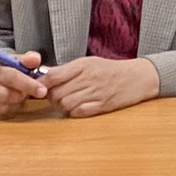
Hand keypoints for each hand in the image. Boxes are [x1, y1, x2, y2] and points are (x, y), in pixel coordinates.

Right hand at [0, 50, 46, 119]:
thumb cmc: (8, 72)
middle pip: (5, 94)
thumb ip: (28, 59)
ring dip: (16, 104)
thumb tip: (35, 59)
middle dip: (22, 95)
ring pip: (3, 107)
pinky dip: (9, 111)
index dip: (27, 84)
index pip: (10, 76)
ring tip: (19, 97)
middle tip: (29, 94)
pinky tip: (11, 104)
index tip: (42, 90)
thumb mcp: (18, 62)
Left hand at [42, 56, 160, 117]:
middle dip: (52, 96)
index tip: (38, 87)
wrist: (138, 77)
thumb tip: (44, 76)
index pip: (53, 75)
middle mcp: (89, 78)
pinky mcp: (102, 105)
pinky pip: (78, 112)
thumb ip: (68, 69)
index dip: (41, 83)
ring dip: (62, 105)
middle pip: (57, 92)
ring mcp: (95, 93)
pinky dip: (74, 112)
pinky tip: (78, 107)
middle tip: (56, 95)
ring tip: (68, 101)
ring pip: (65, 104)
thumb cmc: (111, 70)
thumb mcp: (89, 62)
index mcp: (84, 65)